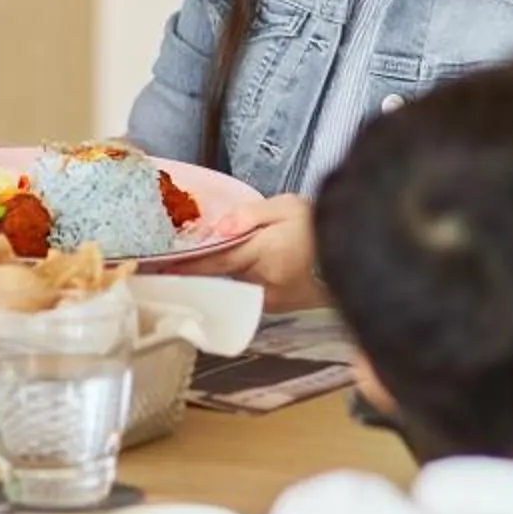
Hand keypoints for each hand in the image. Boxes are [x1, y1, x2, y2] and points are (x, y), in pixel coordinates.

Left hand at [160, 193, 318, 309]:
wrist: (355, 253)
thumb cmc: (318, 226)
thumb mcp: (287, 206)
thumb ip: (250, 215)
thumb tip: (218, 229)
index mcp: (262, 254)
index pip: (214, 262)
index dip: (185, 265)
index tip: (158, 266)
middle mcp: (262, 283)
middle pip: (218, 277)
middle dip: (196, 271)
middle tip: (164, 268)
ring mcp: (270, 300)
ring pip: (232, 286)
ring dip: (216, 278)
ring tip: (194, 268)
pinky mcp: (276, 307)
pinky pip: (245, 294)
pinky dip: (234, 284)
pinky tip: (226, 276)